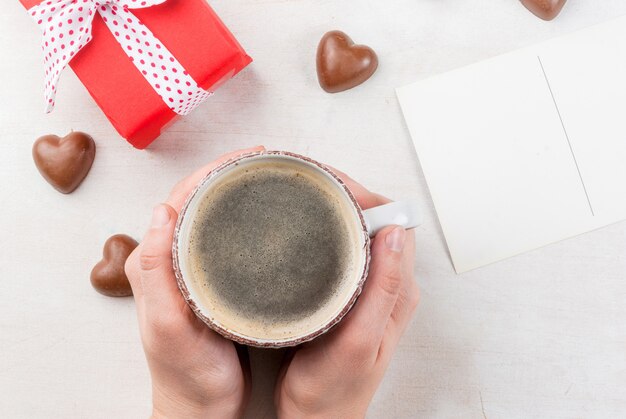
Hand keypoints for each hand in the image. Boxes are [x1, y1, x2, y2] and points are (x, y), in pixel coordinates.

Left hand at [125, 146, 264, 418]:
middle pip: (203, 198)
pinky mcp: (213, 280)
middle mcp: (171, 258)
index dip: (217, 169)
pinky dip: (249, 219)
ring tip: (277, 180)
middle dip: (235, 173)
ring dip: (243, 192)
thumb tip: (161, 210)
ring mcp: (194, 269)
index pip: (185, 197)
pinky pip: (228, 237)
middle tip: (274, 162)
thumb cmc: (187, 377)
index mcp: (155, 261)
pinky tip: (271, 219)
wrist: (200, 410)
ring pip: (217, 215)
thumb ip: (157, 273)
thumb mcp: (168, 329)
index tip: (254, 155)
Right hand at [274, 170, 418, 418]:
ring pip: (359, 230)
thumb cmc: (333, 391)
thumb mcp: (358, 343)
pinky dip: (327, 228)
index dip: (362, 193)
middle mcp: (388, 284)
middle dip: (344, 191)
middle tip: (306, 178)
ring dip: (335, 206)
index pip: (392, 221)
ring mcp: (369, 288)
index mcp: (397, 291)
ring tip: (303, 192)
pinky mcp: (350, 294)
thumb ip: (381, 289)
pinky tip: (304, 226)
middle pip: (376, 219)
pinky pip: (345, 247)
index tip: (327, 180)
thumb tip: (393, 232)